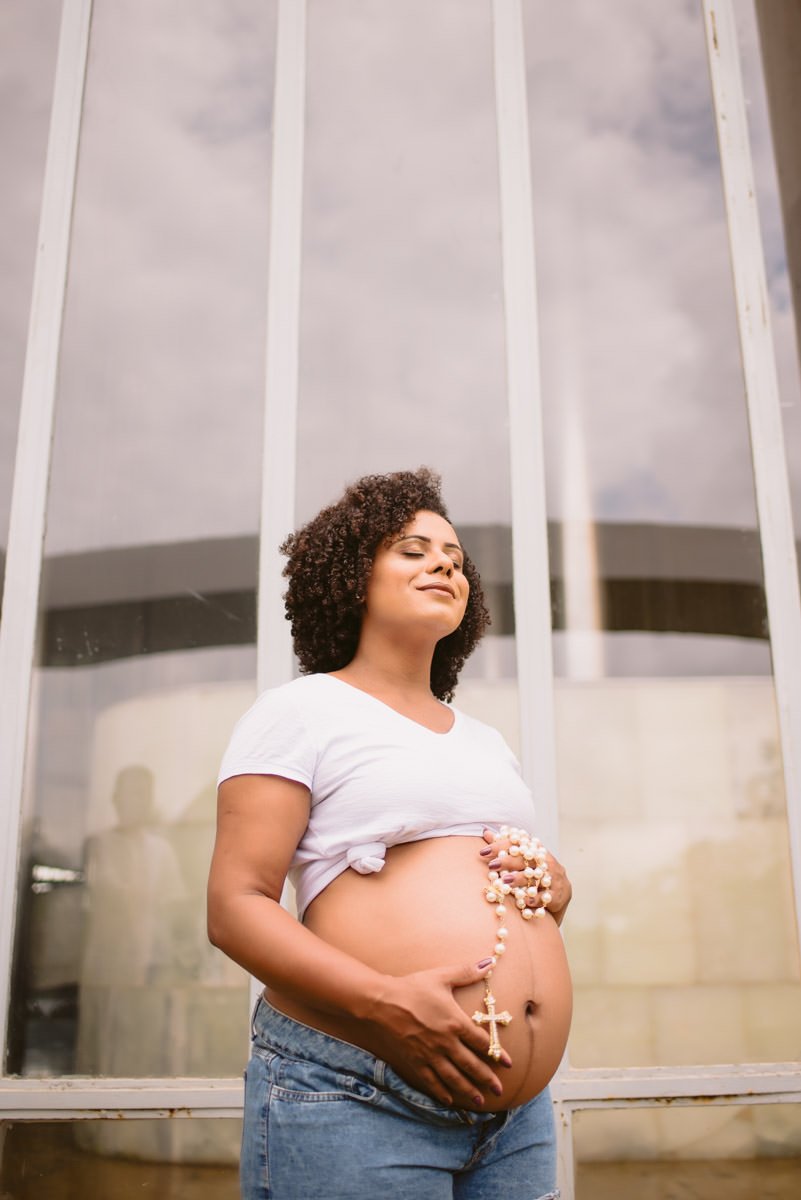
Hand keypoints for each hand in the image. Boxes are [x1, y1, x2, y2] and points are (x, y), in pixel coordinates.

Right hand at [365, 959, 509, 1107]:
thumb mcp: (441, 977)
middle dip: (487, 1078)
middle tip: (499, 1090)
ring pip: (454, 1077)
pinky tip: (449, 1100)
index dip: (497, 1053)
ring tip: (480, 1101)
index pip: (481, 1042)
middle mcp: (446, 1043)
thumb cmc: (412, 988)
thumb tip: (489, 962)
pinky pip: (431, 1081)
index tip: (508, 1063)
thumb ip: (466, 972)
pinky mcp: (415, 1062)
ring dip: (468, 1090)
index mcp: (455, 1022)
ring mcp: (430, 1055)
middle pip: (471, 1064)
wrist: (382, 1002)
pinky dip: (442, 1093)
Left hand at [480, 828, 571, 924]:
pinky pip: (545, 897)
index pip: (517, 843)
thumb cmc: (536, 871)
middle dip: (508, 861)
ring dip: (520, 879)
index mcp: (537, 849)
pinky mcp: (557, 895)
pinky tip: (525, 901)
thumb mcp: (523, 858)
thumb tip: (486, 832)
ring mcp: (553, 878)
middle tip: (492, 865)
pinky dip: (535, 899)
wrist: (561, 892)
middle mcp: (546, 861)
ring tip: (506, 881)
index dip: (500, 845)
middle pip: (526, 859)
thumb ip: (505, 846)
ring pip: (535, 877)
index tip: (483, 852)